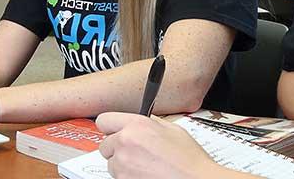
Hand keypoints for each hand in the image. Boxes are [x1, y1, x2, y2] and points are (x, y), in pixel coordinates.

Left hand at [96, 113, 226, 178]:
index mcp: (137, 125)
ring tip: (146, 166)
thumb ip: (151, 123)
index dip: (111, 128)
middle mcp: (125, 142)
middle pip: (105, 145)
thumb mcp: (173, 130)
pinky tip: (145, 174)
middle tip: (136, 154)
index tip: (114, 132)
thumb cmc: (189, 160)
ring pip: (111, 164)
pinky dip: (128, 177)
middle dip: (117, 149)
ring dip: (123, 165)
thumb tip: (143, 120)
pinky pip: (118, 177)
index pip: (104, 120)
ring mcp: (122, 164)